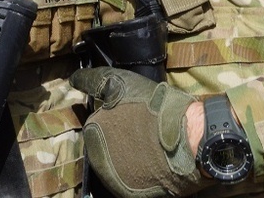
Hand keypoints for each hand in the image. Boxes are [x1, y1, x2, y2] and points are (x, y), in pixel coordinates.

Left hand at [71, 67, 204, 197]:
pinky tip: (153, 162)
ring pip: (117, 164)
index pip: (98, 125)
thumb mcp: (121, 83)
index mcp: (93, 130)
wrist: (190, 139)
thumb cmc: (157, 107)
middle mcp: (97, 158)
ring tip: (150, 146)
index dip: (117, 118)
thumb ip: (94, 81)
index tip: (134, 116)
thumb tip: (73, 79)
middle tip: (143, 130)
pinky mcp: (129, 194)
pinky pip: (130, 181)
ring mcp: (113, 178)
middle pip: (105, 146)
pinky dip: (139, 172)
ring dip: (128, 155)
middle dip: (121, 138)